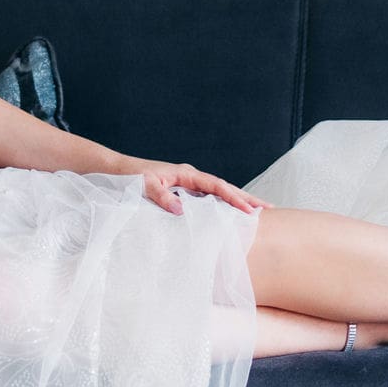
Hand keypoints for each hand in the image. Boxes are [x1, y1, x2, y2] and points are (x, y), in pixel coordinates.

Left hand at [118, 157, 272, 216]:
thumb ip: (163, 198)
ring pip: (218, 194)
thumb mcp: (145, 187)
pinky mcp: (182, 192)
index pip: (216, 186)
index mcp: (186, 174)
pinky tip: (229, 215)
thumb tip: (182, 211)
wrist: (118, 171)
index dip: (234, 198)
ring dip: (237, 202)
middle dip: (246, 198)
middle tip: (269, 208)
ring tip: (257, 211)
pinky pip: (207, 199)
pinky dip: (221, 206)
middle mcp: (190, 178)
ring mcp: (188, 184)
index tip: (250, 210)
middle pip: (224, 188)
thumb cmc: (130, 178)